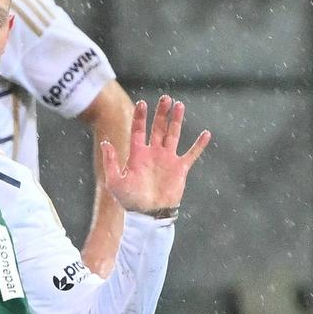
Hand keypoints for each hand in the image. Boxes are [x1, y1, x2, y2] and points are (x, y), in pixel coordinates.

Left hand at [102, 96, 209, 215]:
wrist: (149, 214)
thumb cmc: (130, 200)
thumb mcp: (115, 181)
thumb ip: (111, 161)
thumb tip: (106, 142)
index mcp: (138, 154)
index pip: (139, 130)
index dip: (140, 117)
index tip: (143, 103)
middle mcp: (153, 153)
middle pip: (158, 128)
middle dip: (161, 113)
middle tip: (165, 98)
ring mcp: (167, 159)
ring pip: (173, 135)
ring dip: (176, 120)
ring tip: (179, 105)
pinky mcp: (180, 168)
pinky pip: (191, 154)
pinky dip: (199, 145)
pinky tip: (206, 134)